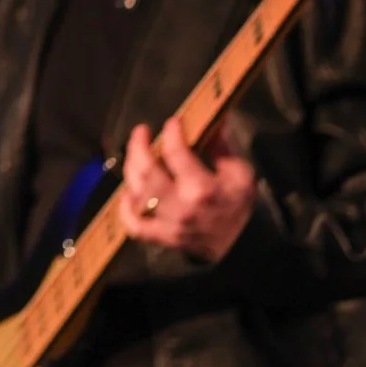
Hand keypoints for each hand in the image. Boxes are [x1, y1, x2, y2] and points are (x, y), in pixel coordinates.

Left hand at [117, 117, 254, 260]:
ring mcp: (167, 223)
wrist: (239, 245)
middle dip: (138, 145)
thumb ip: (222, 147)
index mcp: (203, 188)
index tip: (172, 122)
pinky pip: (133, 225)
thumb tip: (210, 121)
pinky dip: (125, 209)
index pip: (176, 153)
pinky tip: (127, 193)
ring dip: (130, 168)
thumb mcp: (240, 174)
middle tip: (141, 131)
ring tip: (135, 153)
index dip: (171, 133)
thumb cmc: (238, 205)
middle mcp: (181, 205)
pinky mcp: (160, 237)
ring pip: (136, 191)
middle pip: (146, 170)